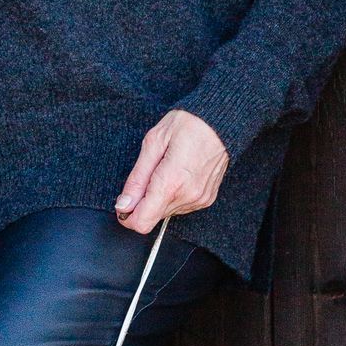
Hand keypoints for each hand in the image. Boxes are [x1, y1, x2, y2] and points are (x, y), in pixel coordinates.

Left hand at [115, 109, 229, 230]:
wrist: (222, 122)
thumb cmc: (189, 125)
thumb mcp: (153, 143)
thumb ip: (137, 178)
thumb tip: (124, 204)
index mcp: (171, 183)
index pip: (142, 222)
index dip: (127, 216)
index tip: (124, 203)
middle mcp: (187, 196)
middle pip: (152, 217)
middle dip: (142, 202)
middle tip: (149, 173)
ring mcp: (199, 200)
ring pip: (166, 212)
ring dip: (158, 197)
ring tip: (166, 169)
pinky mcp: (206, 199)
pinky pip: (180, 206)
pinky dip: (172, 195)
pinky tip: (178, 174)